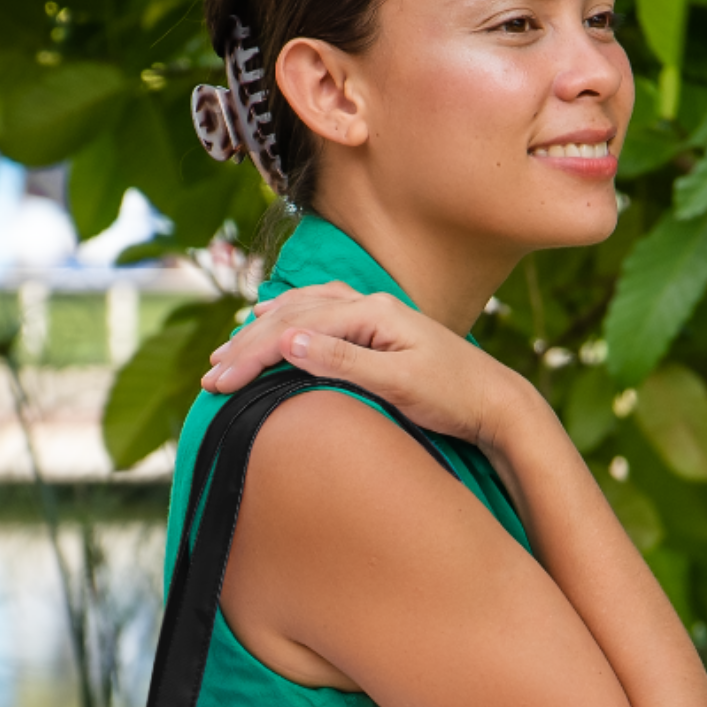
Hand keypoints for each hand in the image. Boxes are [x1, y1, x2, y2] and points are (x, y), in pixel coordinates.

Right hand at [200, 282, 537, 454]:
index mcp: (370, 312)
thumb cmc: (453, 396)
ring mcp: (374, 314)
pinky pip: (321, 313)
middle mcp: (368, 304)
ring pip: (303, 310)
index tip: (218, 383)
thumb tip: (288, 341)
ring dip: (262, 328)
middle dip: (246, 346)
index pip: (294, 328)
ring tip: (229, 350)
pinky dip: (290, 317)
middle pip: (292, 315)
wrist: (496, 402)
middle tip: (210, 377)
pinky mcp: (379, 330)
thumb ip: (343, 360)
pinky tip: (275, 321)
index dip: (251, 355)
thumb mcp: (398, 383)